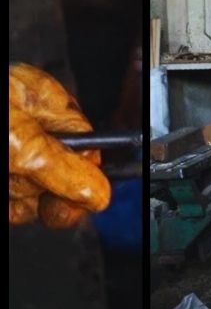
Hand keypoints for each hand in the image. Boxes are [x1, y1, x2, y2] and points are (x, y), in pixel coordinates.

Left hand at [9, 63, 110, 227]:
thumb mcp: (21, 144)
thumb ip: (65, 169)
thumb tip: (102, 193)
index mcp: (42, 101)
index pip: (89, 144)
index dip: (86, 174)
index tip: (81, 196)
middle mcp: (26, 123)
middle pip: (61, 173)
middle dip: (46, 190)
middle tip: (31, 190)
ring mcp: (8, 150)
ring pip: (33, 192)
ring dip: (20, 200)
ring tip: (4, 182)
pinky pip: (13, 203)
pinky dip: (7, 207)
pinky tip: (0, 198)